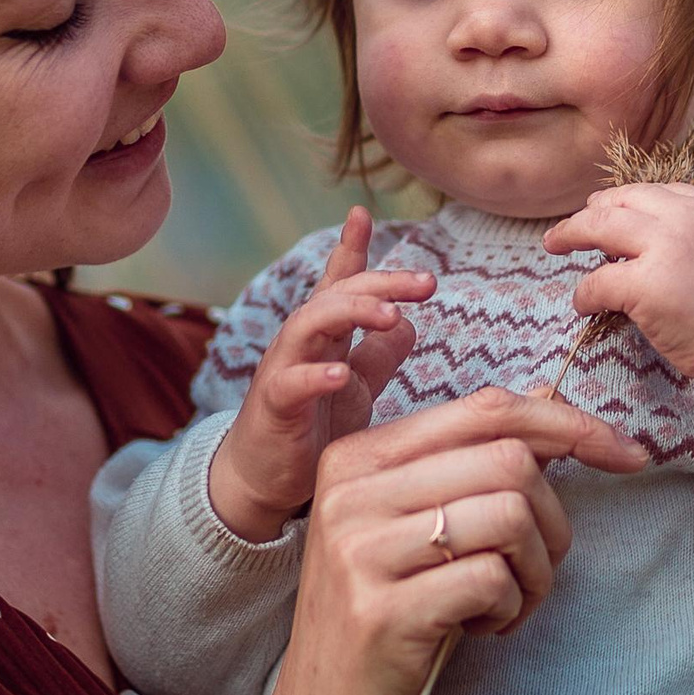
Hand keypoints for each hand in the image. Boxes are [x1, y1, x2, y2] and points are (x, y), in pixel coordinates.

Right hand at [208, 206, 430, 541]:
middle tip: (426, 283)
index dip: (350, 248)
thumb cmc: (313, 428)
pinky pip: (290, 383)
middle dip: (380, 282)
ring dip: (349, 312)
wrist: (267, 480)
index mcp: (325, 335)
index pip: (340, 283)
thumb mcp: (357, 388)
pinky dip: (315, 375)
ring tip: (388, 315)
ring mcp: (283, 370)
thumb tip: (410, 322)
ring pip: (308, 324)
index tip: (362, 214)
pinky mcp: (273, 407)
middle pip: (335, 295)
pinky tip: (340, 374)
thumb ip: (379, 355)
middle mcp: (301, 342)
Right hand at [251, 386, 652, 694]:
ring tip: (510, 605)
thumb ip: (470, 466)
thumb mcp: (415, 531)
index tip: (626, 453)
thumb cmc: (389, 622)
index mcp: (356, 457)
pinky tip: (485, 630)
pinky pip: (494, 580)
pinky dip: (513, 609)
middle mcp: (350, 493)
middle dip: (554, 519)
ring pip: (510, 514)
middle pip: (508, 460)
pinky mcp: (383, 614)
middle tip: (538, 571)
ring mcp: (359, 552)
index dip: (568, 424)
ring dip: (538, 570)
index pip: (484, 409)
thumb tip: (552, 403)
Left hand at [542, 183, 693, 385]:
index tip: (610, 212)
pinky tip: (584, 305)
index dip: (627, 202)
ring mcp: (665, 249)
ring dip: (571, 235)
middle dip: (590, 211)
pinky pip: (597, 282)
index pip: (658, 192)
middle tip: (569, 227)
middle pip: (621, 200)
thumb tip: (668, 240)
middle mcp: (687, 219)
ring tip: (555, 245)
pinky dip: (584, 293)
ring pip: (599, 227)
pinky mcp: (646, 286)